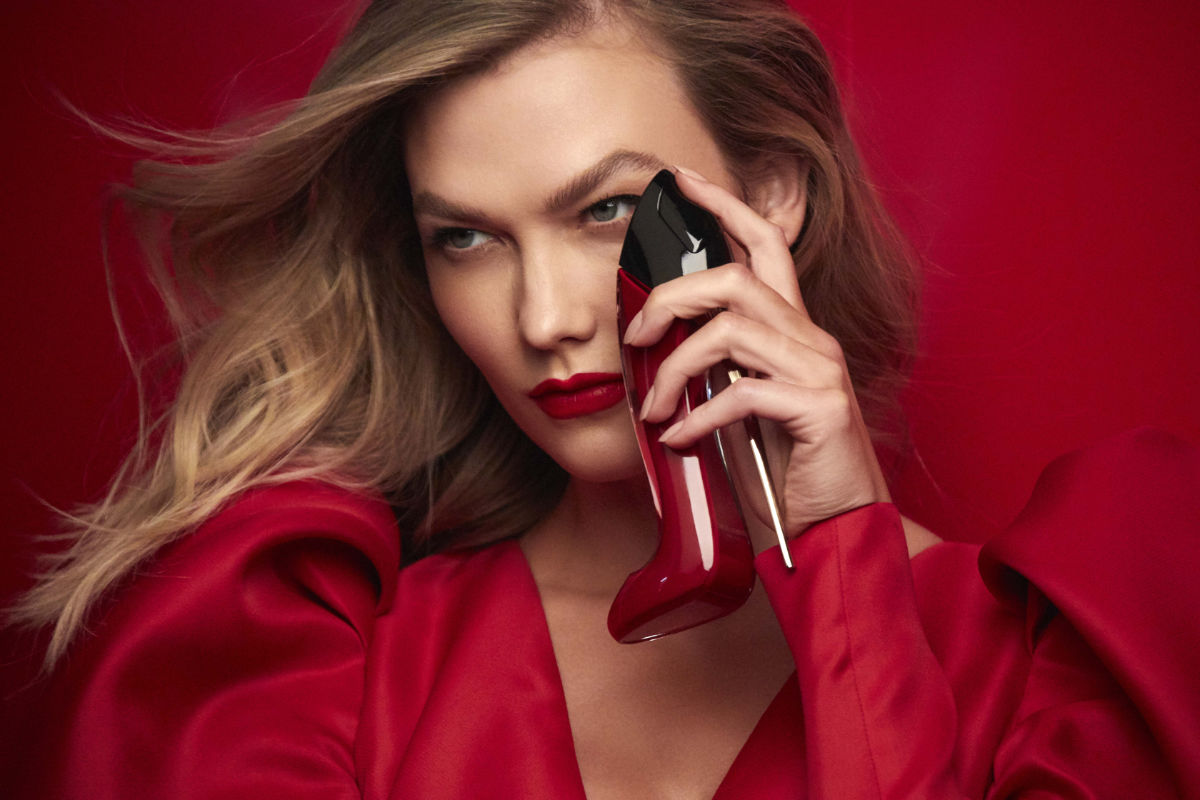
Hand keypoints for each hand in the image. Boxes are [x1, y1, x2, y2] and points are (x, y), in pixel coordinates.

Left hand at [623, 167, 889, 546]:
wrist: (834, 527)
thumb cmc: (784, 469)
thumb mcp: (742, 409)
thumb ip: (716, 370)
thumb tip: (658, 354)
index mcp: (793, 330)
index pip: (765, 245)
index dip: (725, 206)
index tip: (682, 180)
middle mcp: (810, 338)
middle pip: (732, 280)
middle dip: (669, 299)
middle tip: (633, 337)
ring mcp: (819, 370)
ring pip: (729, 332)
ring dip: (674, 371)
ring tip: (654, 409)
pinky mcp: (820, 408)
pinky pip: (742, 393)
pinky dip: (699, 416)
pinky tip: (683, 439)